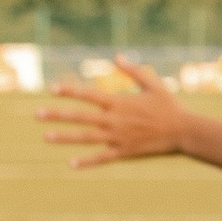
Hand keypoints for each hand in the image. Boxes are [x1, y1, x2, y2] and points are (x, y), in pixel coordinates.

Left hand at [39, 60, 189, 168]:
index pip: (88, 95)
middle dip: (58, 115)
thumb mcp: (153, 84)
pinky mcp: (124, 152)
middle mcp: (115, 120)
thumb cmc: (169, 105)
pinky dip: (86, 162)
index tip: (52, 89)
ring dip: (64, 137)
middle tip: (37, 114)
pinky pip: (102, 158)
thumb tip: (116, 56)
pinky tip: (71, 164)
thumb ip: (132, 71)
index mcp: (119, 102)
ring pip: (86, 138)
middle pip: (80, 117)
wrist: (184, 131)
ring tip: (45, 137)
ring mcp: (118, 138)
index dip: (69, 91)